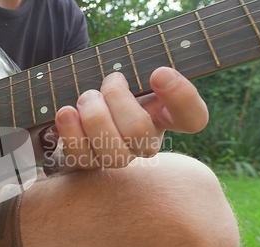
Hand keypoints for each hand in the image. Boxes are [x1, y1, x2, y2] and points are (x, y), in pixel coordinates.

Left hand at [54, 67, 207, 170]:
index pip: (193, 118)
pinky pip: (82, 159)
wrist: (71, 105)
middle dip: (117, 99)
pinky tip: (66, 113)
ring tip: (85, 97)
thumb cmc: (104, 86)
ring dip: (94, 117)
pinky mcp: (86, 164)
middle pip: (140, 132)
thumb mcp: (126, 72)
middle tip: (107, 81)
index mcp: (163, 116)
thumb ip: (141, 69)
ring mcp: (115, 157)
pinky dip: (71, 132)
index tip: (159, 73)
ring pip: (114, 154)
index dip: (182, 98)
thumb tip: (159, 75)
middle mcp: (143, 143)